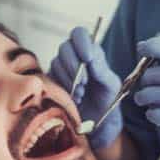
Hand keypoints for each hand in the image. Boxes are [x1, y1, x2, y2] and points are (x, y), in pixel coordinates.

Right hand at [50, 27, 122, 148]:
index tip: (88, 58)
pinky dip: (61, 87)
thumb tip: (90, 56)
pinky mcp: (51, 82)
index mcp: (91, 52)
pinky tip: (72, 98)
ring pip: (56, 62)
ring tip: (81, 94)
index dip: (82, 42)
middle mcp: (74, 57)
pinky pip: (49, 77)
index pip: (80, 34)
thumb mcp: (111, 85)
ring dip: (69, 78)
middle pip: (65, 47)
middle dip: (75, 65)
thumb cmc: (107, 101)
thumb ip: (101, 69)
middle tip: (84, 83)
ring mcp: (60, 69)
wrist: (97, 125)